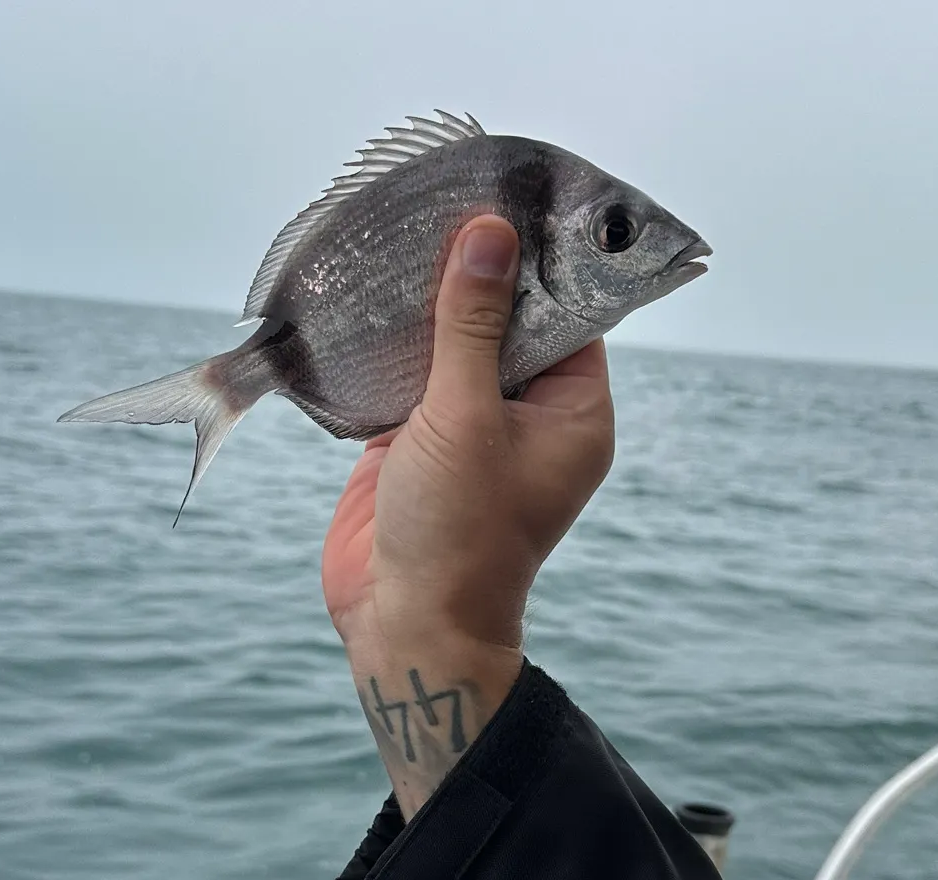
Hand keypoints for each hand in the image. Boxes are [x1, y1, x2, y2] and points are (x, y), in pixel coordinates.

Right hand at [321, 215, 614, 814]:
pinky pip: (410, 373)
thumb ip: (473, 327)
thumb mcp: (467, 419)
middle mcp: (529, 415)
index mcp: (573, 411)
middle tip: (444, 198)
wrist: (402, 625)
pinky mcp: (416, 439)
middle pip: (509, 321)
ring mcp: (471, 426)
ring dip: (428, 302)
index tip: (509, 197)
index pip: (570, 313)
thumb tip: (487, 236)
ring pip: (455, 344)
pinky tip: (364, 291)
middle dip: (476, 270)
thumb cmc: (457, 534)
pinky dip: (390, 340)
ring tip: (400, 231)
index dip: (542, 259)